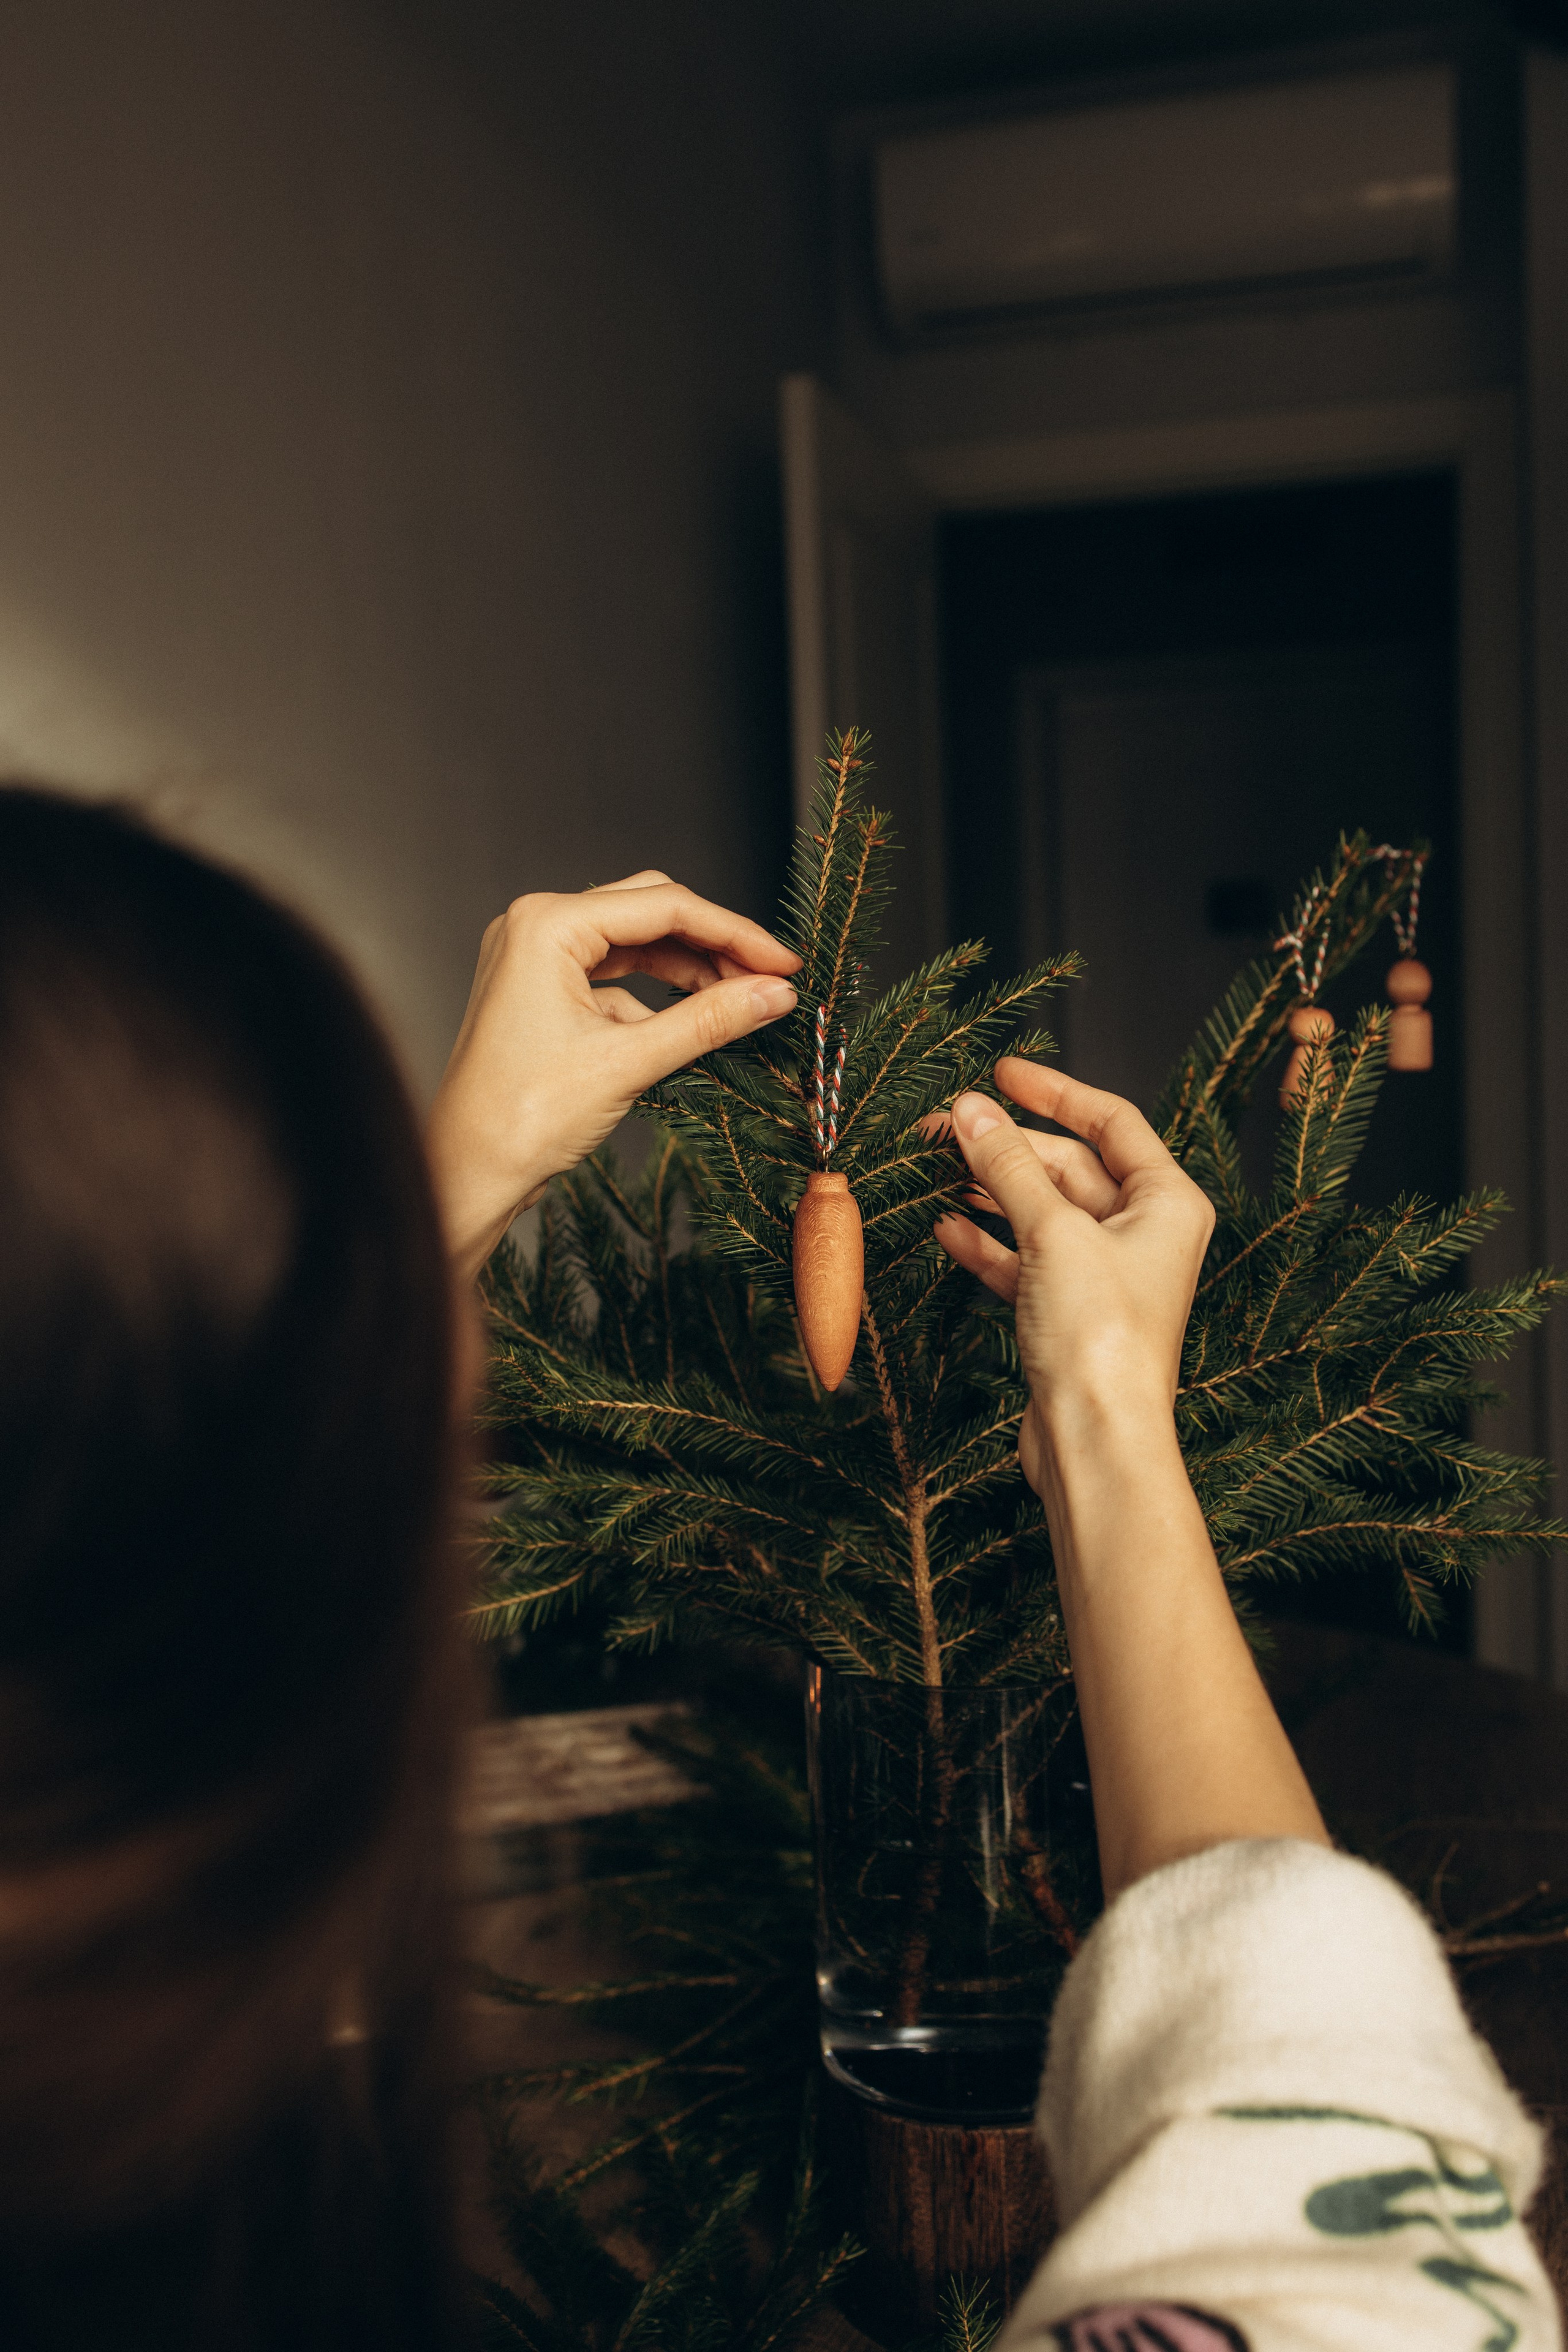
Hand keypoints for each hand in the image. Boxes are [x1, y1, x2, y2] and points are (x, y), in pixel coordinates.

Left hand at [427, 870, 798, 1279]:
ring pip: (634, 944)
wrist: (468, 1173)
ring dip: (688, 970)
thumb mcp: (630, 1062)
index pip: (665, 906)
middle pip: (650, 913)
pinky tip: (687, 1026)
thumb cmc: (522, 1118)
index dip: (735, 934)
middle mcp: (534, 927)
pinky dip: (654, 997)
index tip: (785, 964)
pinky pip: (613, 976)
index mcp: (547, 925)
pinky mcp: (539, 991)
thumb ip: (709, 1020)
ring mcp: (534, 958)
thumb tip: (774, 994)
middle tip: (769, 980)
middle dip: (713, 945)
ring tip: (739, 1001)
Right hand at [934, 1059, 1213, 1500]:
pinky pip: (1024, 1259)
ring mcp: (1104, 1274)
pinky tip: (946, 1228)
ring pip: (1041, 1213)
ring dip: (989, 1192)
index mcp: (1167, 1202)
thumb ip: (1007, 1166)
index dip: (1054, 1092)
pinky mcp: (1069, 1313)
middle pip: (1068, 1166)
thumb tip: (970, 1110)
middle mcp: (1143, 1233)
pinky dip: (988, 1243)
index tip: (1001, 1073)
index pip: (1111, 1122)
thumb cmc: (1101, 1339)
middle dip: (1005, 1147)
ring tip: (934, 1169)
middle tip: (944, 1126)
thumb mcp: (1052, 1232)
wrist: (1096, 1439)